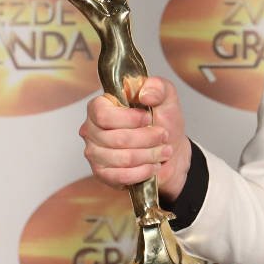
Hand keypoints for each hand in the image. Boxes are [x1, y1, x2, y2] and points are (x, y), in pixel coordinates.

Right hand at [80, 77, 192, 199]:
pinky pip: (120, 176)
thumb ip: (158, 87)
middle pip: (115, 138)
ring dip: (148, 155)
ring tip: (163, 151)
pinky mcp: (102, 174)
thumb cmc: (163, 122)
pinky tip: (153, 166)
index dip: (128, 118)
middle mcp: (92, 129)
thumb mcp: (166, 98)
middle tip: (163, 135)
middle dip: (147, 138)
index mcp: (101, 106)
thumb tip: (144, 94)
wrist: (171, 150)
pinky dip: (142, 171)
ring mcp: (95, 153)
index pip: (102, 114)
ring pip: (121, 158)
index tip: (148, 118)